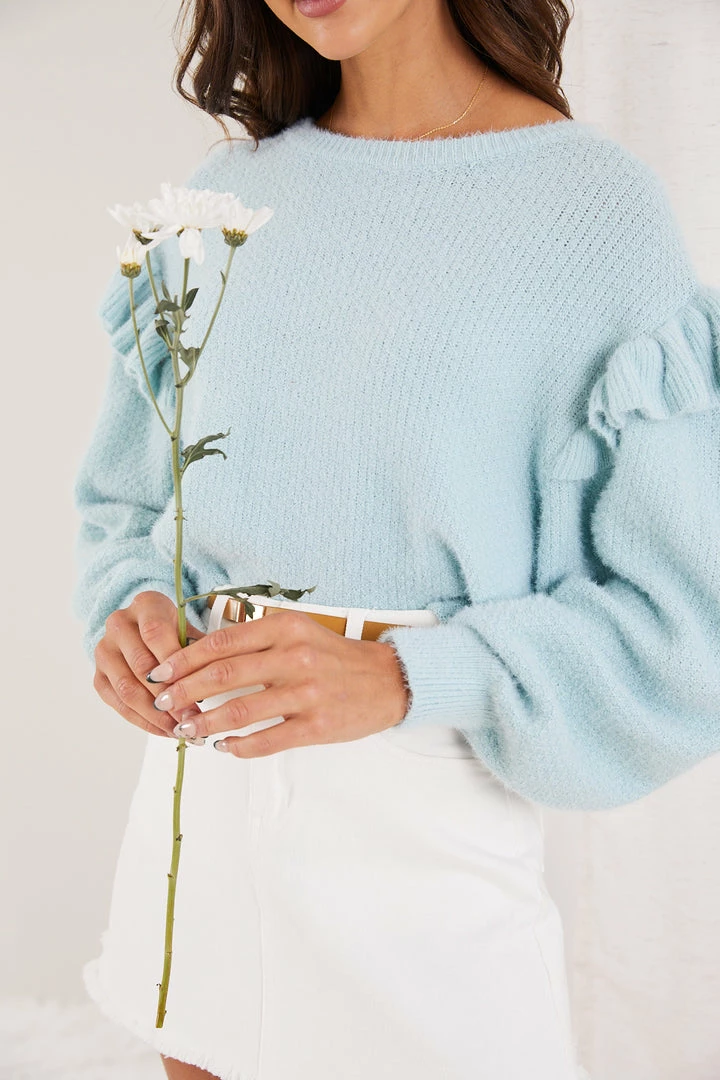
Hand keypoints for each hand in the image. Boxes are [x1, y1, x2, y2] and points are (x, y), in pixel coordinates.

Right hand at [93, 590, 206, 740]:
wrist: (144, 626)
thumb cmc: (173, 629)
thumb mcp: (189, 628)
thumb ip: (199, 650)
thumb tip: (213, 684)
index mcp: (144, 605)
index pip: (156, 635)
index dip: (176, 667)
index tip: (198, 693)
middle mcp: (118, 625)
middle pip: (141, 666)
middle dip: (168, 697)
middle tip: (191, 719)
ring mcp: (104, 651)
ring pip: (127, 689)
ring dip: (154, 715)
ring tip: (179, 730)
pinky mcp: (99, 676)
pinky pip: (118, 704)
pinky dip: (142, 721)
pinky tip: (163, 730)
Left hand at [144, 608, 410, 756]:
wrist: (389, 680)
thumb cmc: (335, 657)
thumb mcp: (298, 632)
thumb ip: (256, 640)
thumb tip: (199, 656)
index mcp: (285, 628)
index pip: (221, 643)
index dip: (183, 660)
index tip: (160, 673)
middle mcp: (295, 656)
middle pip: (223, 676)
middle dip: (184, 693)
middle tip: (162, 704)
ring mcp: (307, 693)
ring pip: (240, 711)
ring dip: (205, 723)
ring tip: (186, 730)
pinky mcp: (317, 725)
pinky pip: (267, 740)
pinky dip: (239, 746)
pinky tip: (224, 747)